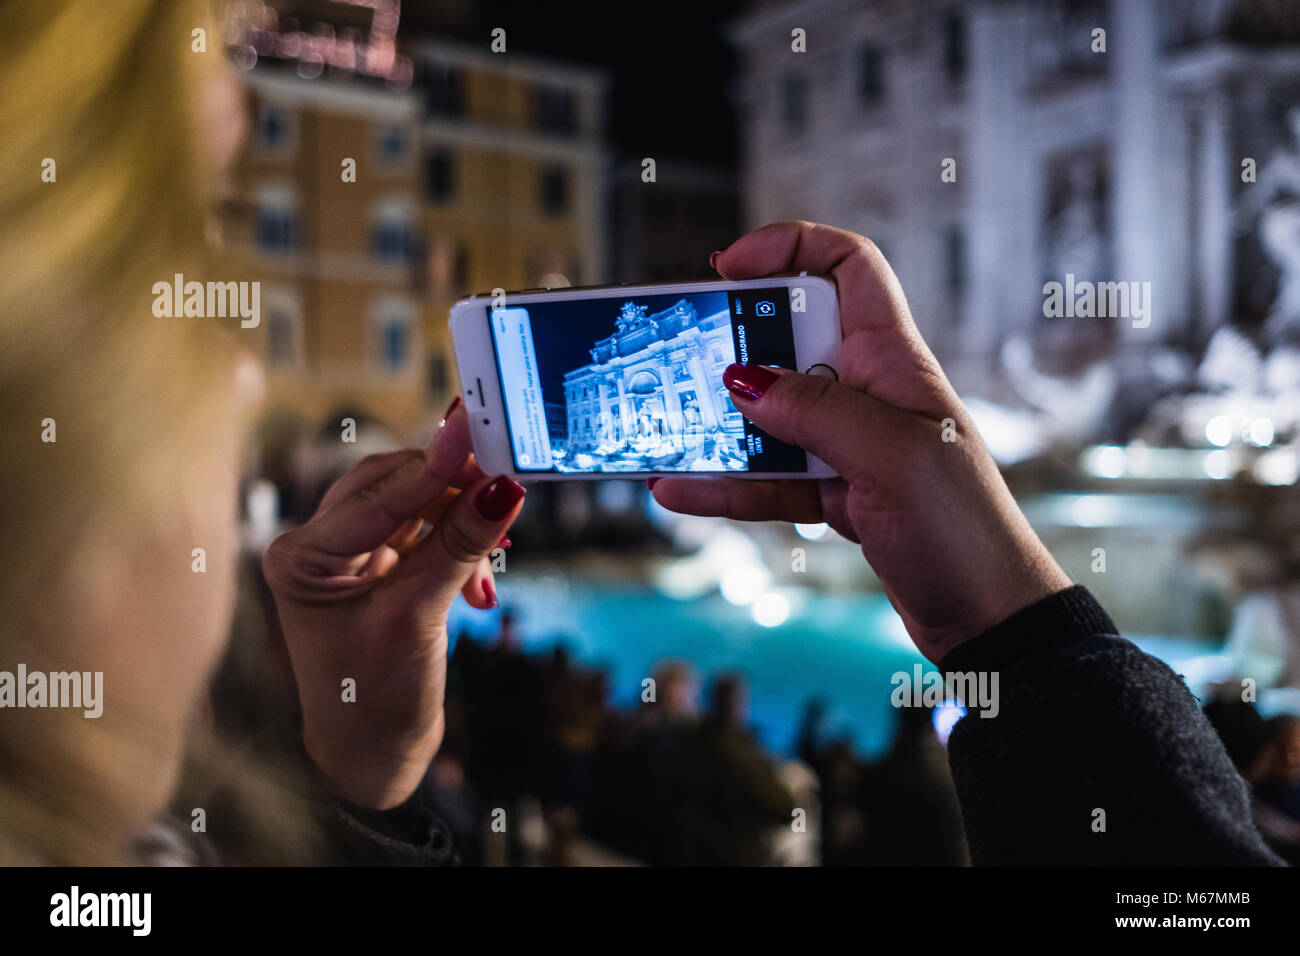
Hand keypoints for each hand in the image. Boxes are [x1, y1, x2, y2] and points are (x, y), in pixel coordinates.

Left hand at [262, 401, 524, 808]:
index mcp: (301, 557)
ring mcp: (350, 558)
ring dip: (461, 521)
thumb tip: (502, 488)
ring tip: (499, 549)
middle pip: (394, 487)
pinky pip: (427, 533)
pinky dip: (459, 544)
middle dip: (451, 488)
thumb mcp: (419, 618)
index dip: (432, 465)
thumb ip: (460, 546)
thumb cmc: (374, 700)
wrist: (374, 757)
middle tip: (504, 476)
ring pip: (415, 507)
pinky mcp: (381, 571)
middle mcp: (318, 548)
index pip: (377, 493)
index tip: (473, 433)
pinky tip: (484, 577)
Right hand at [651, 221, 1070, 661]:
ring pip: (768, 417)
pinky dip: (725, 484)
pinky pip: (767, 479)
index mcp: (895, 361)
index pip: (848, 268)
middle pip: (788, 341)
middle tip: (678, 357)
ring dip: (716, 424)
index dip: (789, 248)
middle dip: (731, 344)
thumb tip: (743, 380)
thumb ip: (817, 413)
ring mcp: (850, 445)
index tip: (728, 266)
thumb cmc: (966, 532)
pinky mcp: (834, 494)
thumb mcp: (892, 458)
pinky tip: (680, 488)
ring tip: (661, 429)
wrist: (988, 620)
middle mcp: (869, 393)